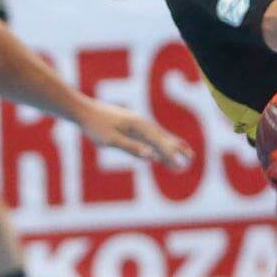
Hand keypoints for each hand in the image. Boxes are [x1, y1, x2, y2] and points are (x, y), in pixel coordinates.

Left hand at [76, 100, 191, 168]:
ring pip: (159, 138)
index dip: (170, 155)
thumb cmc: (95, 126)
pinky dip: (159, 145)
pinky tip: (160, 153)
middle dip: (177, 149)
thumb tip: (150, 156)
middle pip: (164, 138)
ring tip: (184, 155)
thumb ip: (131, 147)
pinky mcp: (133, 127)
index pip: (159, 143)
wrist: (84, 111)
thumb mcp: (111, 140)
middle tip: (191, 159)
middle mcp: (142, 124)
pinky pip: (150, 138)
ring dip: (171, 148)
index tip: (180, 165)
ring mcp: (138, 125)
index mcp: (138, 126)